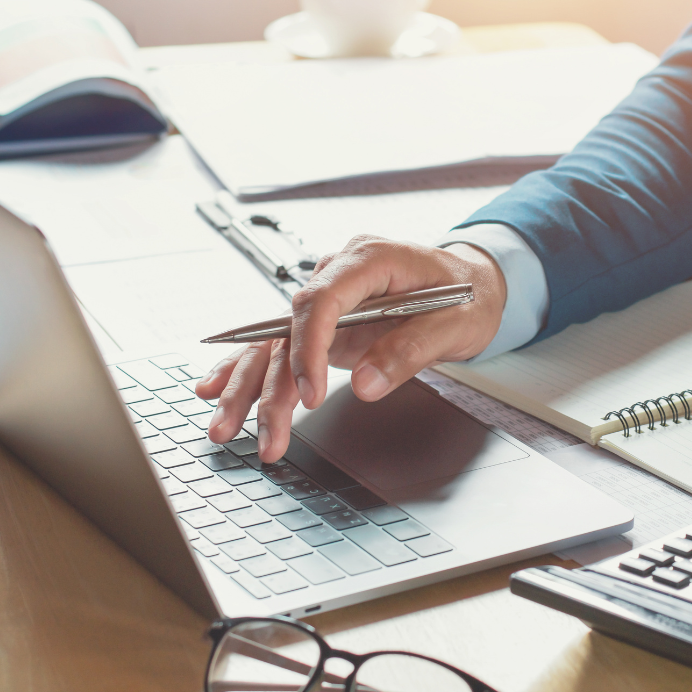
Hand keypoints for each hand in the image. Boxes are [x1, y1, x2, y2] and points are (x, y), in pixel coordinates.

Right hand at [194, 236, 505, 462]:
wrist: (475, 283)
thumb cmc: (469, 295)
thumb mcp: (455, 323)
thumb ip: (409, 351)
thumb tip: (364, 385)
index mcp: (370, 259)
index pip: (321, 299)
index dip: (308, 347)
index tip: (309, 394)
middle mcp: (340, 273)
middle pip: (288, 327)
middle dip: (267, 383)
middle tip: (261, 432)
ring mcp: (330, 298)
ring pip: (276, 342)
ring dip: (249, 387)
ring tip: (225, 428)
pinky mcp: (326, 323)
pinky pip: (280, 345)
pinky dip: (249, 369)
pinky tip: (216, 389)